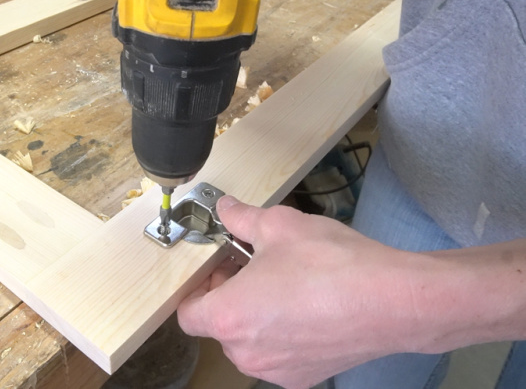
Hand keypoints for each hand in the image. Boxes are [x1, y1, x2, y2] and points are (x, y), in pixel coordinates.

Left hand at [177, 196, 420, 388]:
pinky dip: (282, 333)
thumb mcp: (278, 225)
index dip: (198, 287)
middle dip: (229, 295)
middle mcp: (246, 352)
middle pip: (218, 325)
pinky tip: (307, 307)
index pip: (186, 313)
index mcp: (229, 316)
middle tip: (253, 266)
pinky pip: (277, 353)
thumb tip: (226, 209)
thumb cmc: (333, 265)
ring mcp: (275, 369)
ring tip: (284, 284)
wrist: (394, 301)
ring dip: (255, 315)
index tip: (218, 267)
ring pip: (248, 340)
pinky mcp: (303, 377)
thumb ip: (241, 218)